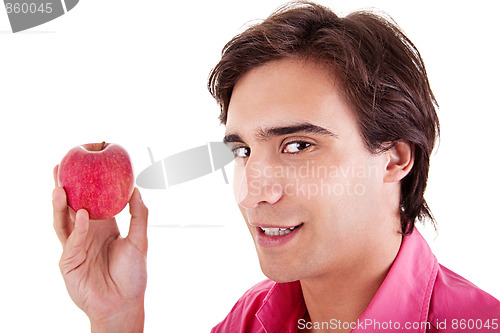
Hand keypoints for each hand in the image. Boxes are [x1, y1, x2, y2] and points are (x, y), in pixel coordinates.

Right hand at [52, 165, 147, 332]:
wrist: (124, 303)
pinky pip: (72, 241)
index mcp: (102, 227)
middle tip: (59, 167)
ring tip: (60, 187)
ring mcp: (75, 247)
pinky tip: (82, 214)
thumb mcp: (140, 241)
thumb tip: (136, 189)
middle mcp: (86, 234)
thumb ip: (139, 216)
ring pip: (63, 221)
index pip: (90, 201)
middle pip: (70, 207)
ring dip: (60, 205)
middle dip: (63, 188)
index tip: (83, 165)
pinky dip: (78, 228)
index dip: (84, 185)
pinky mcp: (68, 262)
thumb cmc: (133, 275)